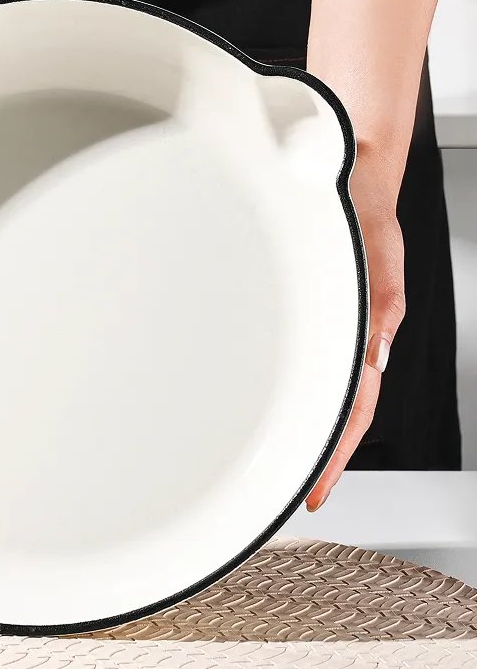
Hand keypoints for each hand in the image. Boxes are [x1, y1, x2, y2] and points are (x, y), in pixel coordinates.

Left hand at [306, 150, 405, 509]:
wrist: (349, 176)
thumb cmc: (363, 212)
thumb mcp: (377, 251)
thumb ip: (382, 300)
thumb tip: (378, 351)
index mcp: (369, 332)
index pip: (353, 411)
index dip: (334, 455)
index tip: (315, 490)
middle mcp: (354, 337)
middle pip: (340, 414)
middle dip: (320, 457)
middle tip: (294, 492)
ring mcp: (337, 329)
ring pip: (326, 394)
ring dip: (310, 431)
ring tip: (288, 464)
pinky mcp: (320, 314)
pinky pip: (313, 366)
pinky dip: (300, 396)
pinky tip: (284, 407)